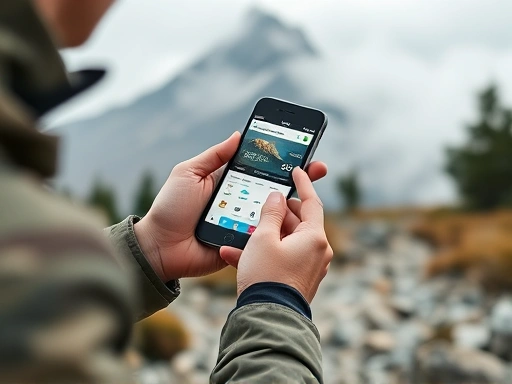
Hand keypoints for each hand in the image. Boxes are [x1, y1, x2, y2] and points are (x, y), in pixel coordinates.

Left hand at [133, 132, 327, 281]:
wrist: (160, 247)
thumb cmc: (171, 207)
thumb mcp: (189, 173)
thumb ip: (214, 156)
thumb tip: (238, 135)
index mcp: (230, 183)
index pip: (261, 169)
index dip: (281, 161)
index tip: (302, 150)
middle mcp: (241, 202)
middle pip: (274, 190)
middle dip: (298, 180)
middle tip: (319, 169)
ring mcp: (244, 224)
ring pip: (274, 214)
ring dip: (292, 205)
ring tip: (309, 195)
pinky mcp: (244, 245)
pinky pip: (264, 237)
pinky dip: (278, 231)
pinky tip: (294, 223)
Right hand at [220, 168, 332, 302]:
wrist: (267, 318)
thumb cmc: (265, 275)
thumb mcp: (263, 238)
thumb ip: (270, 213)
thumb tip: (277, 197)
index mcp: (314, 237)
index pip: (312, 202)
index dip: (304, 183)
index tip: (298, 170)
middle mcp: (317, 251)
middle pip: (298, 221)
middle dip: (277, 213)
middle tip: (263, 204)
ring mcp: (309, 266)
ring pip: (286, 240)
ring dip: (264, 235)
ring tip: (242, 231)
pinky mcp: (299, 279)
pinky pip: (282, 257)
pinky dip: (264, 252)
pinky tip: (235, 254)